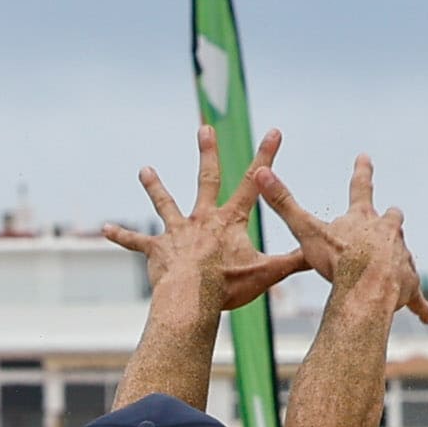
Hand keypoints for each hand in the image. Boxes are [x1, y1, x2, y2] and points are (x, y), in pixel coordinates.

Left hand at [105, 124, 317, 316]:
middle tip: (204, 128)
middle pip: (206, 179)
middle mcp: (202, 219)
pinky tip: (105, 229)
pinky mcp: (158, 250)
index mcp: (229, 221)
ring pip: (165, 203)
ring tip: (144, 170)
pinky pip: (137, 242)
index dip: (266, 156)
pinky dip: (122, 236)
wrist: (191, 298)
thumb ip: (295, 262)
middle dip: (208, 152)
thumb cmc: (228, 287)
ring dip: (155, 186)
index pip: (254, 184)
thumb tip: (322, 256)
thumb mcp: (268, 274)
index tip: (274, 131)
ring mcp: (178, 232)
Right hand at [254, 150, 427, 322]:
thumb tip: (259, 172)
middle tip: (393, 214)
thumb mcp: (306, 229)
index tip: (365, 156)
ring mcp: (402, 258)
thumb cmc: (337, 258)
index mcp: (363, 218)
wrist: (368, 286)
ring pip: (404, 255)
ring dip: (400, 259)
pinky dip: (420, 306)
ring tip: (399, 269)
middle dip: (390, 217)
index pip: (360, 187)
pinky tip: (427, 317)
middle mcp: (387, 233)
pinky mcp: (410, 285)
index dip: (362, 171)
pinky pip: (417, 298)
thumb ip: (283, 203)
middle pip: (392, 218)